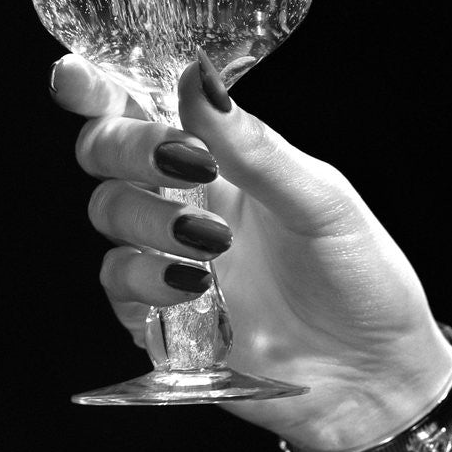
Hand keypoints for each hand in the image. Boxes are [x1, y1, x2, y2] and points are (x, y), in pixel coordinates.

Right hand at [51, 52, 451, 451]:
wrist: (376, 373)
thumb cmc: (361, 275)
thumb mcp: (319, 201)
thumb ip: (253, 147)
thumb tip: (197, 77)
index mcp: (221, 156)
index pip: (144, 105)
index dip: (99, 87)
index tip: (76, 78)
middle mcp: (185, 198)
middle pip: (107, 152)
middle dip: (127, 147)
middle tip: (183, 162)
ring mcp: (170, 258)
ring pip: (109, 213)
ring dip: (148, 218)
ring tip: (210, 242)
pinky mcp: (162, 318)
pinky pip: (120, 288)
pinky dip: (147, 280)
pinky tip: (193, 289)